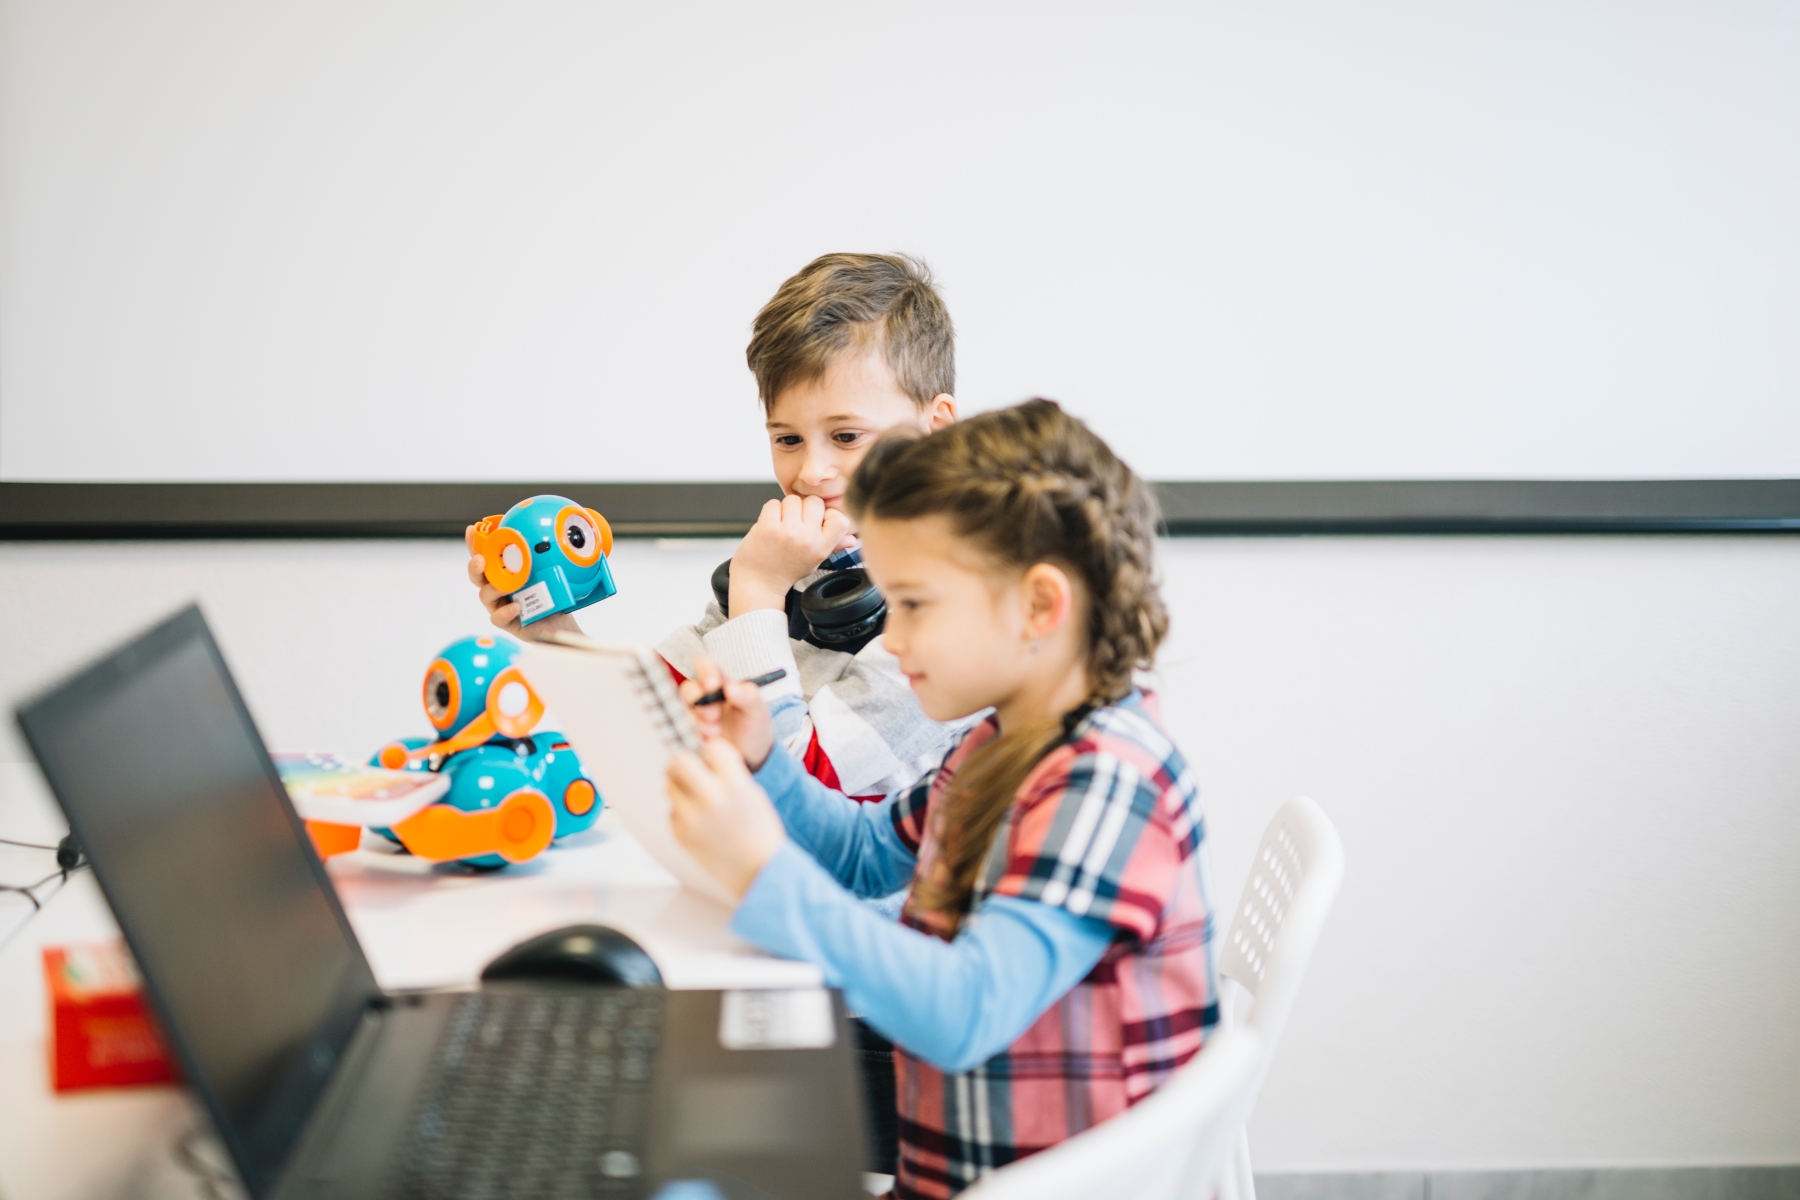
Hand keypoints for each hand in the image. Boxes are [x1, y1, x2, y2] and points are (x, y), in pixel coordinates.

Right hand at [465, 525, 580, 642]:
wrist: (560, 622)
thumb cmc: (551, 595)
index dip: (475, 543)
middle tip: (480, 560)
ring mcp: (500, 605)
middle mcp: (497, 588)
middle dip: (475, 566)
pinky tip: (516, 606)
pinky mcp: (506, 622)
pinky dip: (506, 611)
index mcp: (503, 572)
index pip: (485, 556)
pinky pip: (498, 618)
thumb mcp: (548, 571)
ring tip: (508, 586)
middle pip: (478, 575)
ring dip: (494, 588)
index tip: (472, 529)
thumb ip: (540, 556)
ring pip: (485, 595)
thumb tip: (541, 532)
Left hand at [667, 740, 786, 899]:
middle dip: (683, 763)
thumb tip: (701, 758)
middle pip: (679, 761)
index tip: (714, 761)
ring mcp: (692, 818)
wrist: (759, 872)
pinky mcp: (681, 835)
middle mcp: (711, 797)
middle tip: (690, 771)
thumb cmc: (759, 833)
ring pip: (670, 786)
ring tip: (698, 801)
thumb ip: (729, 775)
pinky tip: (701, 824)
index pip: (712, 748)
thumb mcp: (753, 794)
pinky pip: (673, 812)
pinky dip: (683, 814)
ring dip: (682, 788)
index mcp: (735, 784)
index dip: (713, 754)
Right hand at [679, 654, 774, 770]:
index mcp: (721, 683)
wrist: (753, 756)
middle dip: (699, 700)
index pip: (704, 665)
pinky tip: (708, 742)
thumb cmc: (755, 727)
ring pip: (683, 709)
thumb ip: (748, 696)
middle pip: (689, 688)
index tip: (712, 684)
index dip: (704, 670)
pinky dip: (692, 733)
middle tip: (714, 716)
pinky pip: (680, 728)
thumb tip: (730, 688)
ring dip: (696, 721)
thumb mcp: (758, 711)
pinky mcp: (690, 732)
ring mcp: (695, 715)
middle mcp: (704, 696)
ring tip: (715, 733)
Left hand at [728, 495, 852, 614]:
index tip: (817, 522)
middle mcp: (807, 539)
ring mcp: (788, 532)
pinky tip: (769, 526)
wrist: (758, 583)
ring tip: (781, 526)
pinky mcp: (768, 526)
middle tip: (794, 524)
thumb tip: (853, 539)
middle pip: (815, 501)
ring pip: (793, 499)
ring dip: (785, 509)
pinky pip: (773, 503)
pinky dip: (770, 511)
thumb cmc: (786, 570)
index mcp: (821, 547)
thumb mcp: (814, 560)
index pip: (840, 518)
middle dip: (804, 508)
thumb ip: (833, 545)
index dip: (828, 514)